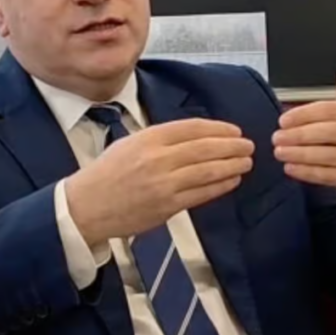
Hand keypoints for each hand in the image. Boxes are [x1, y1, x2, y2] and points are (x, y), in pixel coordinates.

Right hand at [65, 119, 254, 246]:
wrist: (87, 206)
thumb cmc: (107, 173)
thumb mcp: (130, 143)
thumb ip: (161, 138)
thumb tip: (197, 137)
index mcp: (148, 139)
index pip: (192, 128)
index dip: (219, 128)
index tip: (234, 130)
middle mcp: (157, 159)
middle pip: (205, 149)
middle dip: (232, 146)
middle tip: (248, 145)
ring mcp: (164, 184)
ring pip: (208, 172)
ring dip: (232, 165)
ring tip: (246, 161)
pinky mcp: (167, 206)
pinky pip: (201, 194)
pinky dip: (220, 186)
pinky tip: (232, 180)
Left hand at [273, 51, 335, 217]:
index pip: (333, 110)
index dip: (305, 114)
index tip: (283, 120)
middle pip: (331, 132)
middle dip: (300, 135)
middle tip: (277, 137)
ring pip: (330, 155)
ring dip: (300, 154)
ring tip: (280, 152)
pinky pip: (331, 175)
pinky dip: (308, 172)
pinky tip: (292, 168)